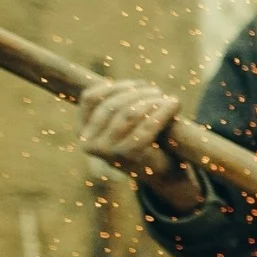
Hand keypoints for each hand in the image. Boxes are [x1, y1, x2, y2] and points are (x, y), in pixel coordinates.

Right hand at [77, 80, 200, 211]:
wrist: (161, 174)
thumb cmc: (144, 142)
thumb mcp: (123, 123)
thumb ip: (118, 103)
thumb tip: (132, 83)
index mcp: (82, 131)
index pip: (90, 98)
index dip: (115, 86)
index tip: (137, 83)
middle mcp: (88, 143)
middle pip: (112, 104)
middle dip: (137, 93)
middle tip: (157, 91)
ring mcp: (106, 151)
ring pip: (129, 113)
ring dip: (151, 100)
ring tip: (165, 98)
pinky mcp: (129, 156)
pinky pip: (147, 126)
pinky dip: (162, 111)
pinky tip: (174, 104)